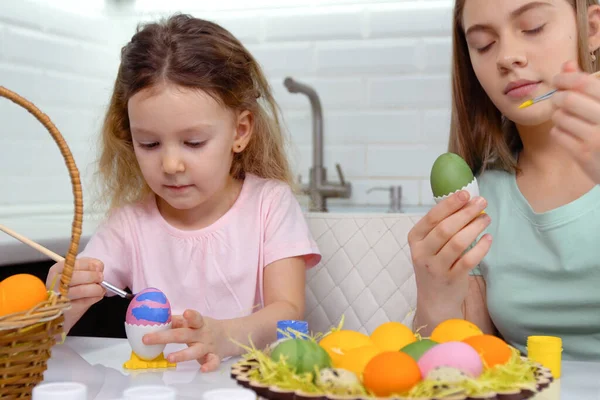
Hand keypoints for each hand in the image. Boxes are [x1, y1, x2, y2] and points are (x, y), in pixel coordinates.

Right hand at [46, 257, 104, 332]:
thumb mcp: (79, 270)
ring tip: (101, 289)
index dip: (89, 265)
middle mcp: (54, 283)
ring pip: (80, 290)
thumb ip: (89, 264)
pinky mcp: (66, 309)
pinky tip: (97, 296)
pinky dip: (94, 298)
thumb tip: (98, 267)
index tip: (98, 268)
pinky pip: (84, 303)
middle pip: (75, 276)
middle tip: (101, 278)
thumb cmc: (73, 285)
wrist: (64, 308)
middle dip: (92, 276)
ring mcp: (59, 297)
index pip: (72, 263)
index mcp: (56, 270)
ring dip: (96, 289)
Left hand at [143, 309, 225, 371]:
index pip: (194, 318)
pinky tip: (202, 369)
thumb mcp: (194, 321)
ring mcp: (208, 347)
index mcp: (198, 324)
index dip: (191, 316)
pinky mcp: (214, 357)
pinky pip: (212, 362)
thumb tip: (154, 320)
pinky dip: (209, 366)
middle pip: (184, 335)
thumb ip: (176, 321)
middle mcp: (202, 334)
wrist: (229, 336)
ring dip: (183, 354)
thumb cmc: (204, 328)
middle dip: (165, 337)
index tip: (185, 313)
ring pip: (196, 351)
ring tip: (170, 358)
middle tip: (147, 339)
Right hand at [408, 191, 491, 315]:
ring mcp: (435, 267)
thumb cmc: (435, 266)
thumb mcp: (429, 246)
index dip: (449, 204)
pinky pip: (468, 260)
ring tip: (486, 218)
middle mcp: (422, 253)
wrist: (435, 301)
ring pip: (457, 243)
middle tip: (482, 202)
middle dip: (465, 213)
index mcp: (415, 239)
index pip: (431, 217)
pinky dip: (480, 248)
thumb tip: (464, 201)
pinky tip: (488, 239)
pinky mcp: (450, 279)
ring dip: (474, 227)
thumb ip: (440, 226)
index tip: (466, 193)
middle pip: (445, 228)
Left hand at [551, 60, 599, 183]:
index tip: (558, 80)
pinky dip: (558, 130)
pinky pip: (557, 134)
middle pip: (568, 100)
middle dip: (557, 97)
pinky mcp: (583, 155)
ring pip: (560, 117)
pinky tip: (568, 132)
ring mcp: (595, 139)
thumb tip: (566, 65)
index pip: (584, 83)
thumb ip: (588, 84)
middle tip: (558, 99)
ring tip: (567, 118)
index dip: (566, 78)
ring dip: (558, 115)